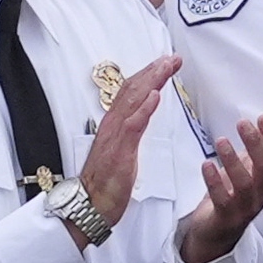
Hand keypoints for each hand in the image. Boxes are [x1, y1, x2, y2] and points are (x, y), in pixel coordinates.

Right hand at [74, 53, 186, 226]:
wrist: (90, 204)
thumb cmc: (106, 183)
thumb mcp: (123, 153)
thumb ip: (130, 134)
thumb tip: (139, 121)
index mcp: (114, 125)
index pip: (132, 93)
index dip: (149, 76)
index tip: (165, 64)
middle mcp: (113, 124)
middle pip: (133, 90)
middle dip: (154, 71)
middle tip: (172, 57)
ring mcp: (116, 135)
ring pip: (134, 101)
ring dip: (152, 81)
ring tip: (167, 66)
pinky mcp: (120, 150)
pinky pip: (133, 125)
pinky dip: (144, 108)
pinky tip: (155, 96)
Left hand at [170, 106, 262, 262]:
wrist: (219, 229)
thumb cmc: (237, 190)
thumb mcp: (253, 161)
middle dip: (256, 144)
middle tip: (243, 123)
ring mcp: (246, 206)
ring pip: (245, 184)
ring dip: (233, 160)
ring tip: (222, 140)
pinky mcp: (226, 216)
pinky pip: (223, 200)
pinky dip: (214, 181)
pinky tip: (206, 164)